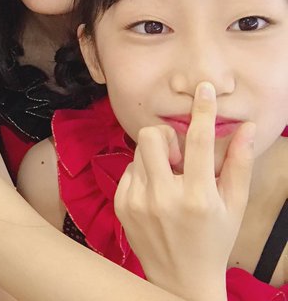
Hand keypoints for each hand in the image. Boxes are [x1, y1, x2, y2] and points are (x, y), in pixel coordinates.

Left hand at [115, 82, 254, 299]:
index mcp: (197, 196)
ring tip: (170, 180)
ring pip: (138, 152)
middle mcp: (163, 197)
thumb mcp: (234, 204)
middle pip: (151, 137)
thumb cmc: (214, 240)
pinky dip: (143, 174)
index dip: (202, 110)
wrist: (180, 278)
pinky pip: (128, 170)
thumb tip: (246, 127)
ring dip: (155, 158)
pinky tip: (156, 194)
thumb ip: (239, 163)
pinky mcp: (121, 205)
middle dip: (166, 137)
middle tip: (178, 157)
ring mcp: (138, 202)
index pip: (198, 141)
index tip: (204, 89)